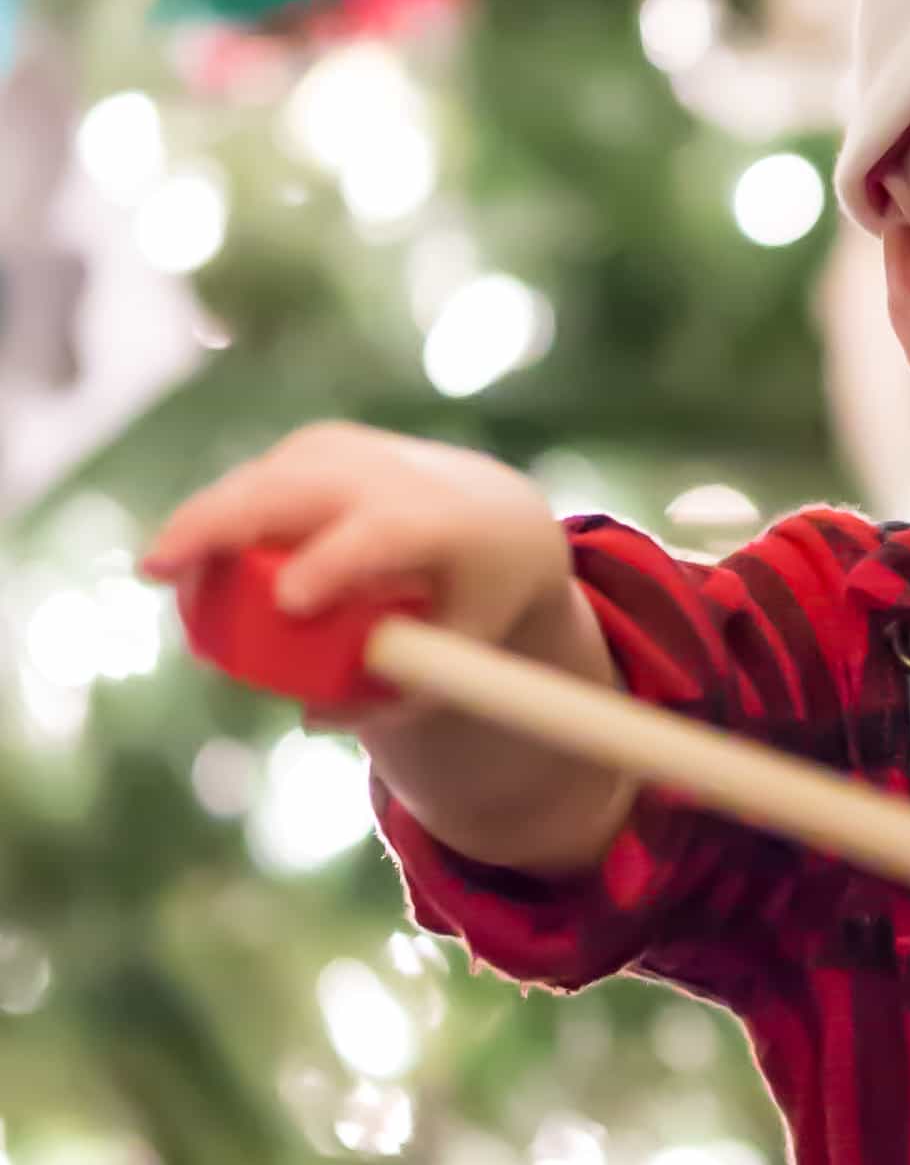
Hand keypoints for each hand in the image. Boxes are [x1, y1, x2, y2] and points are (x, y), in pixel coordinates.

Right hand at [141, 424, 574, 680]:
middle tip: (158, 568)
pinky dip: (216, 516)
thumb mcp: (463, 650)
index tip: (290, 602)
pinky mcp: (316, 447)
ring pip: (263, 480)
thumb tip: (311, 717)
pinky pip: (256, 481)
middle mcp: (393, 474)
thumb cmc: (475, 597)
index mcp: (441, 524)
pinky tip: (188, 555)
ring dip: (205, 521)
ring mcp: (350, 452)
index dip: (335, 562)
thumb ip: (399, 694)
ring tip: (164, 574)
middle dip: (222, 521)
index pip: (385, 534)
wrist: (495, 510)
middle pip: (297, 487)